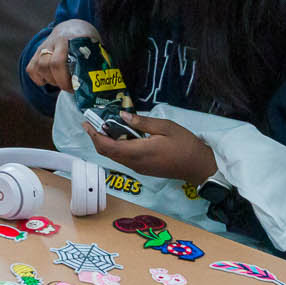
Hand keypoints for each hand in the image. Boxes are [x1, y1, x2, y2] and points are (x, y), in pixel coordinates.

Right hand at [26, 18, 101, 90]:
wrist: (71, 27)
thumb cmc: (86, 42)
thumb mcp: (93, 48)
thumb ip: (94, 63)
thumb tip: (95, 87)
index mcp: (72, 38)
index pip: (61, 61)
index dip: (66, 79)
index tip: (76, 88)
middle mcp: (55, 40)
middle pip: (49, 65)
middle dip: (60, 82)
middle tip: (71, 88)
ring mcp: (44, 46)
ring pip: (39, 67)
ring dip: (51, 80)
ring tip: (62, 82)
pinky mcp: (36, 52)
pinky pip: (31, 70)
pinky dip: (39, 79)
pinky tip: (51, 79)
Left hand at [89, 112, 216, 185]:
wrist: (198, 166)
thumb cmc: (185, 145)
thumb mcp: (166, 127)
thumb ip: (142, 122)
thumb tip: (122, 116)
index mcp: (137, 152)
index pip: (107, 146)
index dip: (94, 135)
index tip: (87, 123)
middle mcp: (134, 163)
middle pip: (106, 153)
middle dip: (96, 138)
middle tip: (92, 123)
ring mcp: (138, 168)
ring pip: (114, 157)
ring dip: (105, 143)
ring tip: (104, 127)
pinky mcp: (142, 169)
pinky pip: (123, 159)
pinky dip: (115, 148)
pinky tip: (119, 136)